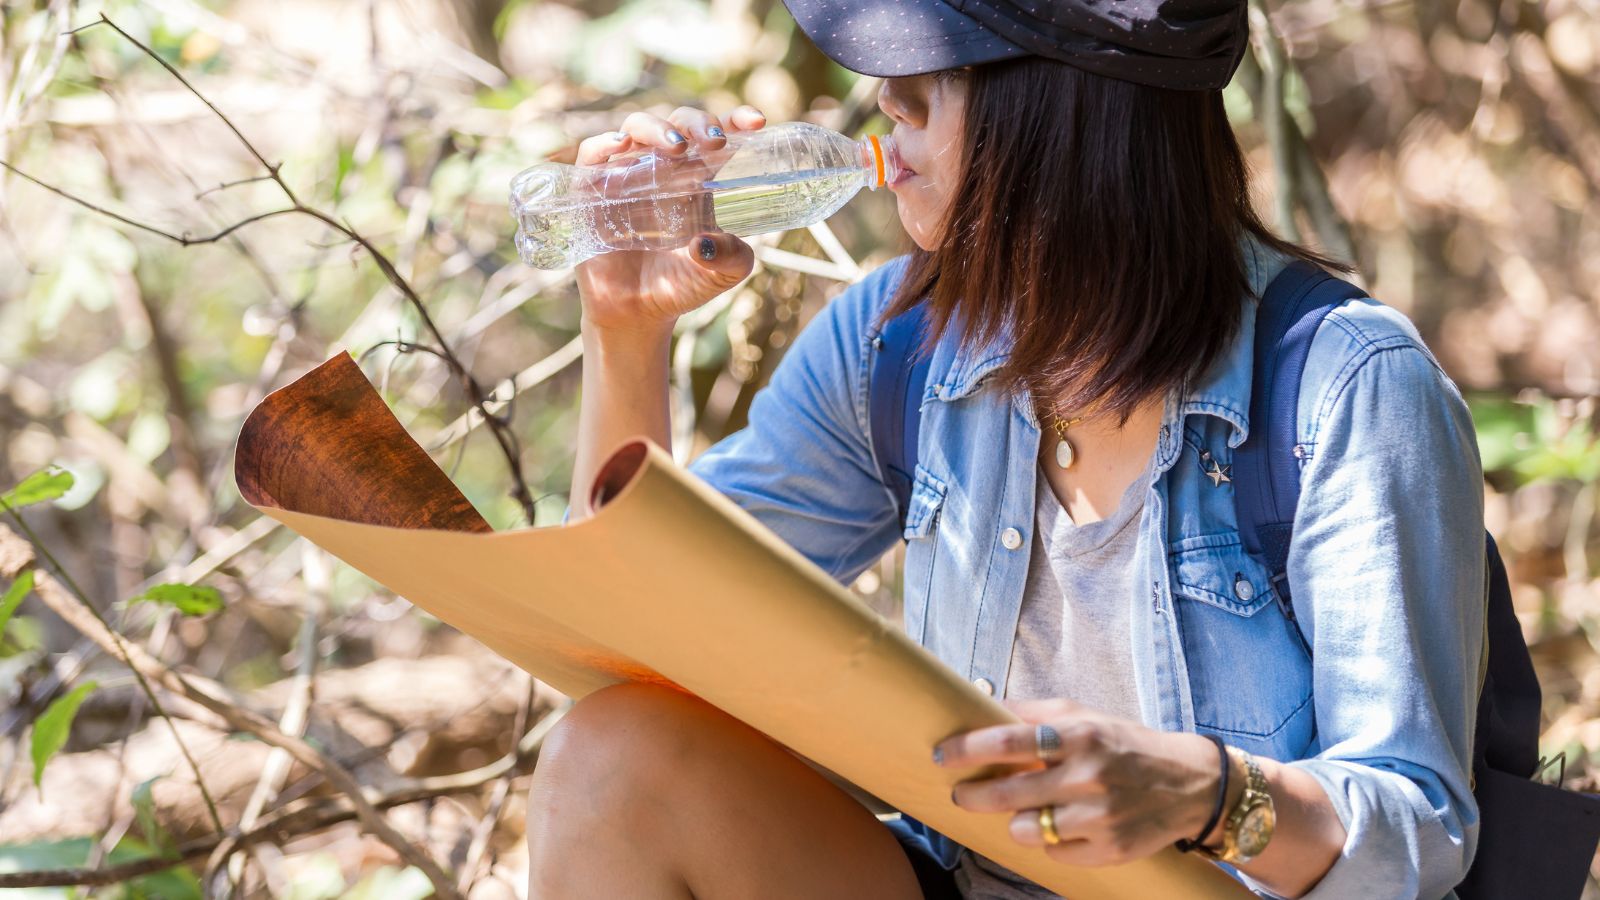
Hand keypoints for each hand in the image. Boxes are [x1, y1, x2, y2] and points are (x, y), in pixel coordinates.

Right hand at [574, 105, 766, 338]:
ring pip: (636, 129)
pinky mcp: (592, 192)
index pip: (716, 137)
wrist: (639, 314)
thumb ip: (732, 257)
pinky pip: (592, 156)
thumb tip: (707, 243)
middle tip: (714, 141)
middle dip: (698, 123)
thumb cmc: (682, 286)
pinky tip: (621, 145)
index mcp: (698, 179)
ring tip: (676, 146)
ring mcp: (626, 176)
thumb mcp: (722, 273)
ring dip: (656, 128)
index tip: (756, 122)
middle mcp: (662, 169)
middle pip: (678, 124)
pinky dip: (603, 144)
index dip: (735, 121)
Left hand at [934, 698, 1225, 866]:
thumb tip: (978, 700)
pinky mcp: (1110, 849)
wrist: (1189, 783)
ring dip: (1017, 821)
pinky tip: (1062, 825)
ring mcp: (1101, 817)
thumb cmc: (1122, 742)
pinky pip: (1054, 852)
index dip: (968, 748)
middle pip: (1010, 793)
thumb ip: (1032, 711)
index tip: (941, 753)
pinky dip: (1050, 841)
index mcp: (1079, 735)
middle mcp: (1089, 776)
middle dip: (974, 795)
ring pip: (1027, 829)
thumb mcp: (1083, 715)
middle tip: (961, 793)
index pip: (1009, 740)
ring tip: (1027, 809)